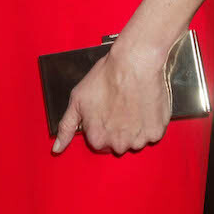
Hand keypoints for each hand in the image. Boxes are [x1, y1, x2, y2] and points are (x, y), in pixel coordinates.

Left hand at [52, 45, 170, 155]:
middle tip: (118, 106)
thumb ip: (66, 127)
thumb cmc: (105, 78)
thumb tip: (56, 149)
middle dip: (117, 129)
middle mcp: (119, 145)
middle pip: (117, 143)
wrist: (134, 63)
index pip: (98, 141)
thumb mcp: (76, 100)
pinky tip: (143, 106)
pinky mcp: (156, 132)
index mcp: (97, 139)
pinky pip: (152, 133)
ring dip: (134, 128)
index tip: (104, 110)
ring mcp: (140, 140)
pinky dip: (149, 123)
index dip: (100, 124)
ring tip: (131, 105)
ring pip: (135, 140)